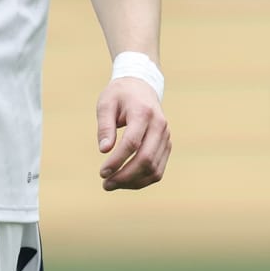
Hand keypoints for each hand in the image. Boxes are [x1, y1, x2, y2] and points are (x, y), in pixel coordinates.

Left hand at [96, 77, 169, 191]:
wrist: (141, 86)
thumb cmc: (119, 96)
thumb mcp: (105, 104)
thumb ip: (105, 126)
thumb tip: (104, 150)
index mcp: (143, 112)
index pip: (132, 143)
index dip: (117, 161)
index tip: (102, 172)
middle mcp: (159, 125)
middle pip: (146, 159)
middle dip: (125, 176)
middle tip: (105, 184)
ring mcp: (166, 136)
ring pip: (154, 169)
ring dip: (133, 182)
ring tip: (112, 184)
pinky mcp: (167, 145)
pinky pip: (158, 170)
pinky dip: (142, 180)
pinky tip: (125, 181)